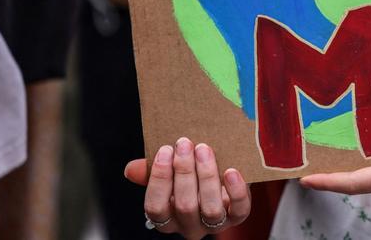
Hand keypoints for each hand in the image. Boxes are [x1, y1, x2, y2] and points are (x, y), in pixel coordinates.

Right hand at [124, 138, 251, 238]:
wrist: (223, 173)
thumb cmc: (191, 175)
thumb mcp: (170, 172)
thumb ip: (151, 171)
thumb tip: (130, 169)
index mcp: (168, 218)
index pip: (156, 208)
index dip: (159, 180)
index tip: (165, 150)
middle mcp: (189, 226)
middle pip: (184, 206)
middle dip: (183, 172)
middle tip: (185, 144)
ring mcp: (215, 224)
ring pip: (210, 209)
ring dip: (207, 177)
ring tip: (204, 150)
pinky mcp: (237, 216)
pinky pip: (239, 210)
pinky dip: (236, 191)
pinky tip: (231, 171)